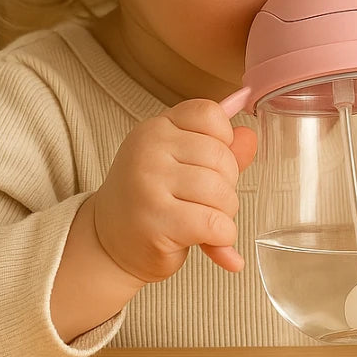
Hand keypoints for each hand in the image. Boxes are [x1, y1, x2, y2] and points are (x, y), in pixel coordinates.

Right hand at [92, 99, 256, 283]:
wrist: (107, 243)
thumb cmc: (151, 200)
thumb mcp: (180, 164)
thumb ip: (218, 149)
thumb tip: (249, 137)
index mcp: (156, 128)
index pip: (210, 114)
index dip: (224, 139)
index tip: (211, 161)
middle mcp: (149, 149)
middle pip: (221, 156)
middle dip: (228, 185)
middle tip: (208, 201)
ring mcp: (149, 184)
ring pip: (221, 191)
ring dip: (225, 213)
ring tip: (207, 221)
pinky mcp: (155, 221)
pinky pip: (213, 223)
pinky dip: (222, 236)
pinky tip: (210, 240)